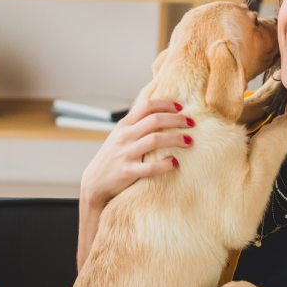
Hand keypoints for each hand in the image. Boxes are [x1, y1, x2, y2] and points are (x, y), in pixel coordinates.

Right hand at [78, 98, 194, 208]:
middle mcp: (124, 136)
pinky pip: (150, 167)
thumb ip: (136, 125)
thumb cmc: (112, 158)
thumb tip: (160, 114)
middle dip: (177, 119)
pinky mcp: (127, 171)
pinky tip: (175, 163)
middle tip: (192, 123)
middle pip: (155, 120)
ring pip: (155, 140)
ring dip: (176, 138)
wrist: (94, 183)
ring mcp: (125, 153)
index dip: (166, 104)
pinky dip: (165, 164)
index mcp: (123, 125)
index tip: (180, 107)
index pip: (146, 106)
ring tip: (189, 141)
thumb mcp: (120, 137)